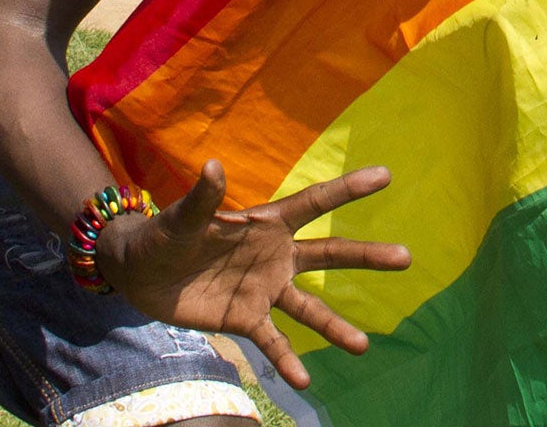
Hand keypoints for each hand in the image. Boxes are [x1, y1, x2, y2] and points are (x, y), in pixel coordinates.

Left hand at [98, 160, 411, 389]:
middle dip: (366, 256)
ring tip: (364, 346)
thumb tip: (214, 167)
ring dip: (336, 326)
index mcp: (265, 222)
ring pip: (310, 308)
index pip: (314, 203)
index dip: (348, 188)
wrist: (140, 274)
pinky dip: (288, 360)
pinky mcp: (246, 320)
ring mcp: (264, 289)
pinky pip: (273, 342)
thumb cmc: (163, 234)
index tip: (385, 175)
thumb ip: (203, 199)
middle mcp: (275, 255)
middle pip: (329, 254)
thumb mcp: (182, 218)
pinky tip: (303, 380)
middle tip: (406, 257)